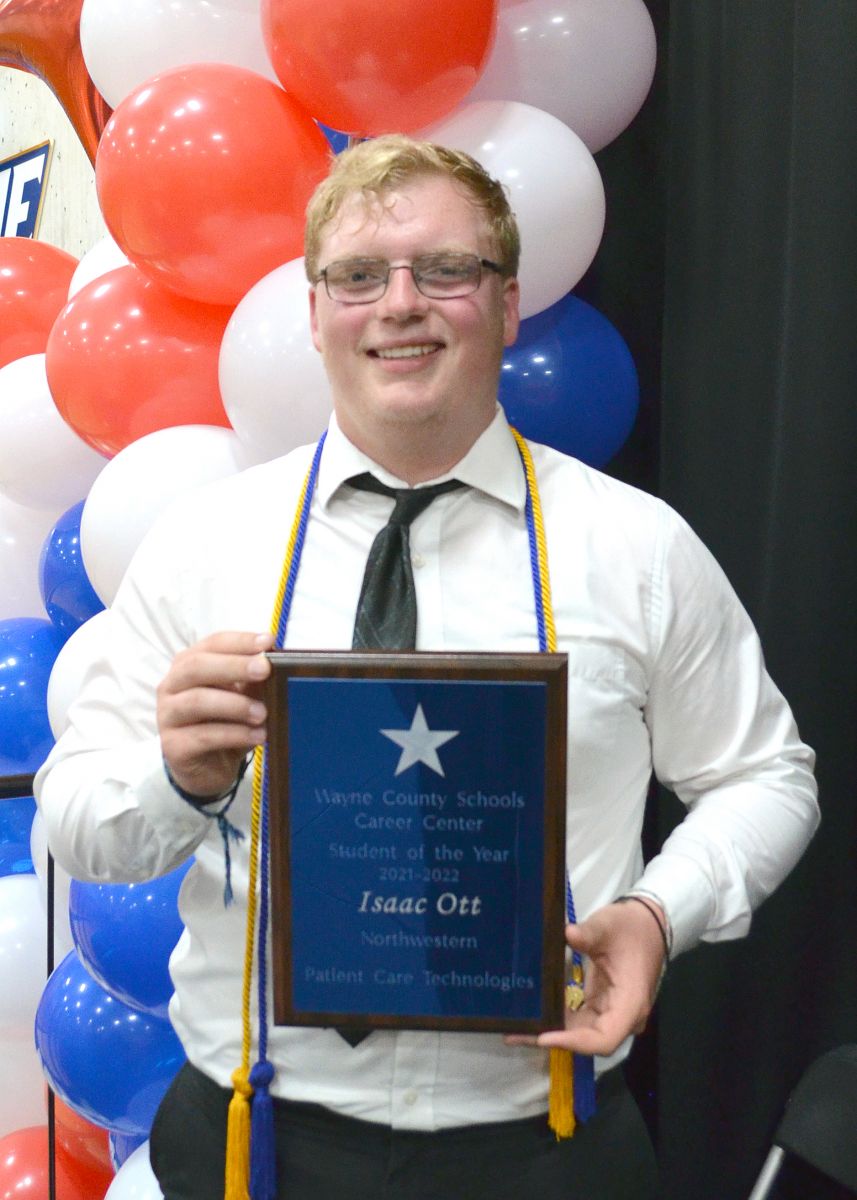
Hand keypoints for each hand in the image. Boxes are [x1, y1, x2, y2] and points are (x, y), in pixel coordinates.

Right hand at [157, 630, 274, 797]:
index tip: (268, 642)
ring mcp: (168, 716)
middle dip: (234, 666)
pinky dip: (234, 734)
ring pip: (197, 701)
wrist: (208, 769)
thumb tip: (275, 662)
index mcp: (188, 665)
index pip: (212, 644)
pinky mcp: (173, 746)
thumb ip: (252, 679)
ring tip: (262, 713)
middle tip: (265, 669)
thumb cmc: (224, 723)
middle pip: (196, 667)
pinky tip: (257, 736)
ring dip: (235, 704)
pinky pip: (203, 736)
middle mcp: (172, 686)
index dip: (239, 641)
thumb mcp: (242, 697)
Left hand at [505, 899, 666, 1056]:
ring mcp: (613, 1013)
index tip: (544, 1036)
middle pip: (589, 1041)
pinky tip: (536, 1014)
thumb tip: (567, 933)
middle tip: (518, 1033)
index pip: (603, 1039)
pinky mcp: (604, 1006)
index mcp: (630, 1003)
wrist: (647, 924)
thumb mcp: (608, 926)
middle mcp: (623, 1016)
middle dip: (555, 1039)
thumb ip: (589, 933)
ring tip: (518, 1027)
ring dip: (553, 1030)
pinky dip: (559, 1019)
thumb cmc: (630, 927)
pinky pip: (581, 1020)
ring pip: (582, 1033)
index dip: (574, 1043)